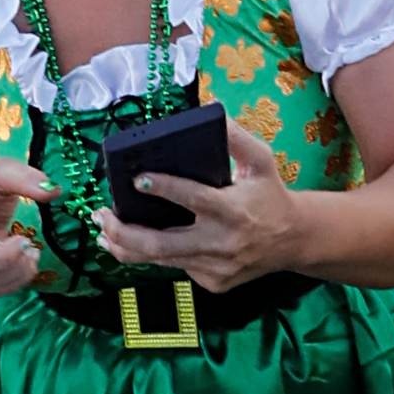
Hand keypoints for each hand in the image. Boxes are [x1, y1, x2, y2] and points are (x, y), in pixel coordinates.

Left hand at [97, 112, 297, 293]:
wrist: (293, 240)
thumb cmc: (270, 194)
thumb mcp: (262, 160)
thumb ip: (236, 137)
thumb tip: (211, 110)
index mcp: (234, 210)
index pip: (194, 199)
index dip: (164, 188)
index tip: (137, 178)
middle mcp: (222, 243)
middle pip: (161, 245)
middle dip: (123, 232)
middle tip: (100, 215)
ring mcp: (215, 268)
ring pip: (160, 261)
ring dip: (125, 246)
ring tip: (103, 230)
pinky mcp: (212, 282)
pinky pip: (175, 267)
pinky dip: (154, 254)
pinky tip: (139, 240)